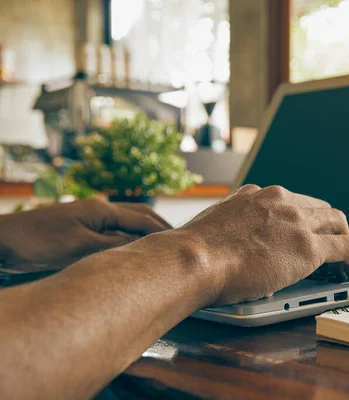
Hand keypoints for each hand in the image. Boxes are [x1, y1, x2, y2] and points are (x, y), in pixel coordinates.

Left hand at [0, 199, 170, 267]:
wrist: (2, 240)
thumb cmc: (38, 242)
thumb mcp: (80, 246)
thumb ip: (115, 245)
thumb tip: (144, 248)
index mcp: (102, 209)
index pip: (144, 219)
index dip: (165, 231)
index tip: (184, 242)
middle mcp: (99, 209)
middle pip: (139, 214)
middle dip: (159, 226)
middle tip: (177, 242)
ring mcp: (89, 217)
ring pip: (126, 221)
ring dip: (144, 231)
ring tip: (159, 246)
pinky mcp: (79, 228)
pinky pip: (114, 230)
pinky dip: (129, 238)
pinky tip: (129, 250)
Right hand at [172, 185, 348, 304]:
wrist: (195, 258)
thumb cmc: (196, 249)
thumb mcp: (216, 223)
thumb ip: (234, 225)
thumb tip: (236, 243)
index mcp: (258, 195)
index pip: (293, 202)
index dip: (304, 218)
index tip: (304, 231)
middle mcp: (281, 201)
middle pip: (319, 208)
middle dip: (328, 225)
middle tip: (330, 243)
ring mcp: (296, 222)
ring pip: (337, 222)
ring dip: (344, 239)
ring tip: (346, 259)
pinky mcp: (308, 247)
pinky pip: (346, 248)